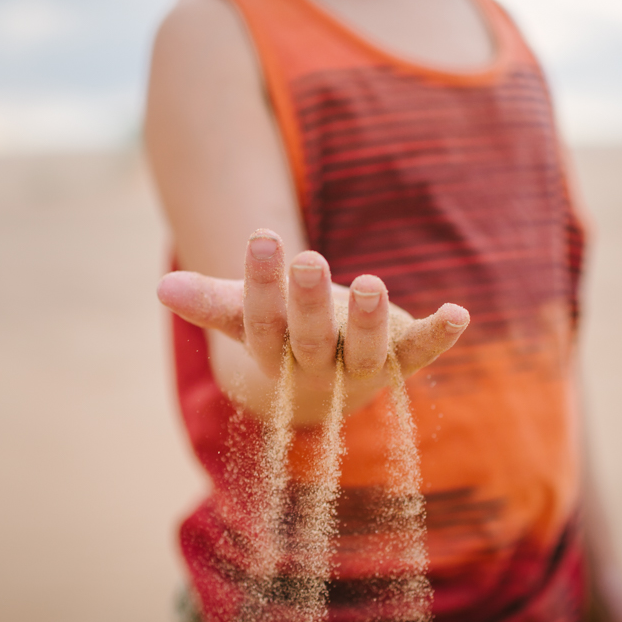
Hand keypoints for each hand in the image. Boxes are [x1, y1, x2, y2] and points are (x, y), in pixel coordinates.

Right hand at [157, 229, 469, 422]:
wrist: (321, 384)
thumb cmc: (279, 333)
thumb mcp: (245, 315)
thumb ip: (210, 301)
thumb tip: (163, 287)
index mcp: (276, 357)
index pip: (263, 326)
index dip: (261, 286)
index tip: (261, 237)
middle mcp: (320, 370)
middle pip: (314, 341)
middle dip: (310, 303)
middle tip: (309, 260)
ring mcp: (364, 368)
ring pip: (368, 353)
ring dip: (372, 321)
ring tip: (374, 283)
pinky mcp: (402, 358)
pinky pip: (422, 352)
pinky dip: (441, 334)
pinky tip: (459, 312)